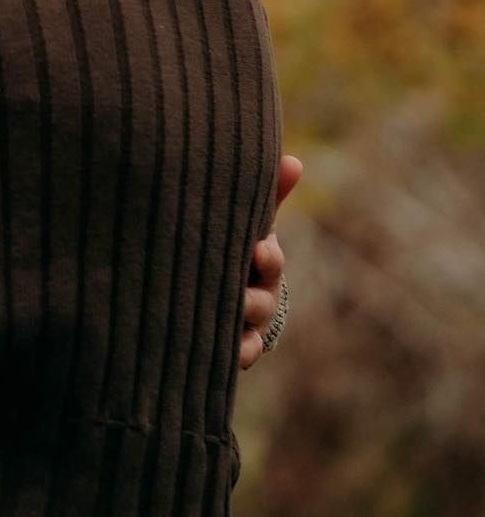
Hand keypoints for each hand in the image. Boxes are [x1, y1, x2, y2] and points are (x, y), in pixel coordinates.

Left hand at [240, 152, 302, 369]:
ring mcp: (245, 323)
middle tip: (239, 295)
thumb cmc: (239, 243)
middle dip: (253, 298)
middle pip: (261, 302)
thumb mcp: (250, 219)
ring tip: (223, 318)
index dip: (268, 258)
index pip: (271, 262)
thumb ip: (269, 193)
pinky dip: (236, 354)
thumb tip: (294, 160)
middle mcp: (258, 296)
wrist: (225, 285)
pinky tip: (227, 352)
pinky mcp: (229, 346)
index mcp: (262, 263)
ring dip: (237, 324)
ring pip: (247, 330)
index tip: (259, 250)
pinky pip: (237, 355)